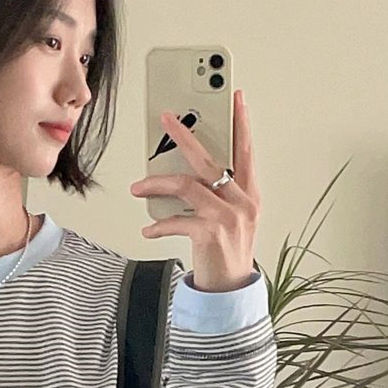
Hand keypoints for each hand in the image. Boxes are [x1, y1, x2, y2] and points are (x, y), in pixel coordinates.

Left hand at [130, 89, 259, 291]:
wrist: (230, 288)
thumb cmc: (227, 251)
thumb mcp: (230, 218)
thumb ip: (217, 194)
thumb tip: (181, 175)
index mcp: (249, 194)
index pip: (246, 150)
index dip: (241, 124)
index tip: (236, 98)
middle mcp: (241, 201)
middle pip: (209, 159)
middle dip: (184, 135)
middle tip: (166, 118)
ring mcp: (227, 217)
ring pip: (186, 186)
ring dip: (156, 184)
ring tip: (138, 188)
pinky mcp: (210, 234)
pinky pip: (176, 220)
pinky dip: (158, 225)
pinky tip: (148, 229)